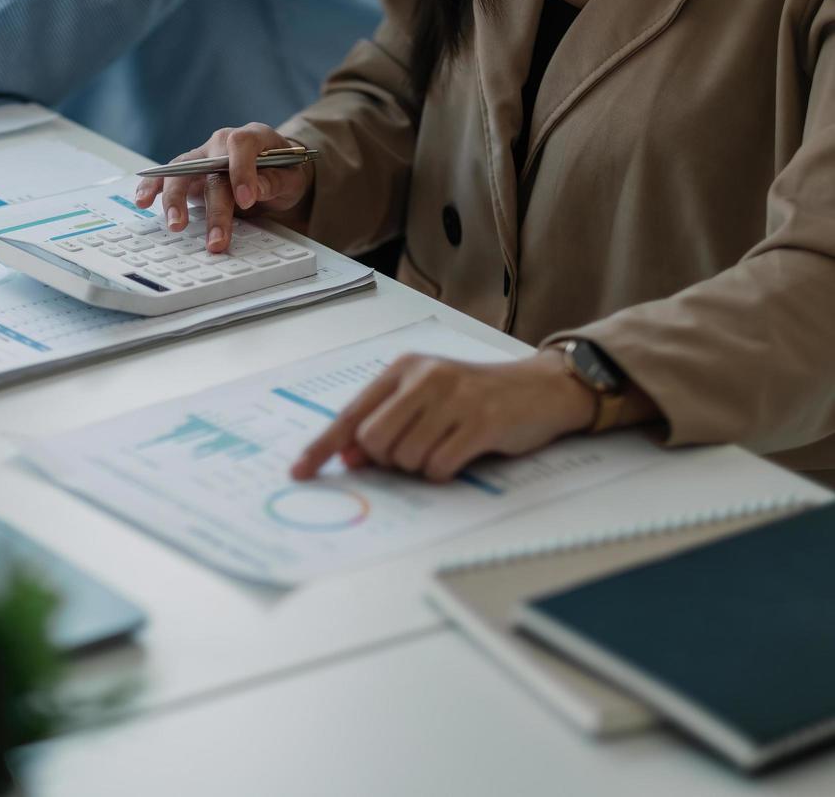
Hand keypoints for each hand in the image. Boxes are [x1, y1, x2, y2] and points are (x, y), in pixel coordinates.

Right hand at [133, 123, 312, 252]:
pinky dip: (152, 188)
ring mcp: (201, 158)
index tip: (247, 200)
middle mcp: (221, 144)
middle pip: (209, 169)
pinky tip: (142, 201)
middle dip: (213, 207)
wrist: (274, 173)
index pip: (241, 145)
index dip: (242, 171)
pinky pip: (166, 177)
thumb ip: (275, 180)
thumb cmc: (283, 172)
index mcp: (251, 137)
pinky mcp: (188, 174)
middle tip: (216, 239)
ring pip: (181, 173)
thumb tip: (254, 188)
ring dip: (176, 200)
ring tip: (175, 225)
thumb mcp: (291, 177)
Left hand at [289, 350, 598, 482]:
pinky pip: (439, 465)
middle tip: (414, 451)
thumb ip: (385, 422)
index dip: (322, 446)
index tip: (300, 472)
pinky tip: (461, 454)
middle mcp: (425, 378)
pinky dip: (444, 471)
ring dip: (420, 466)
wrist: (541, 388)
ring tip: (445, 445)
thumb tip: (347, 458)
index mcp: (404, 369)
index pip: (351, 414)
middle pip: (373, 440)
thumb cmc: (476, 398)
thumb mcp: (426, 400)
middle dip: (388, 459)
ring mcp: (454, 398)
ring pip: (406, 457)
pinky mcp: (482, 422)